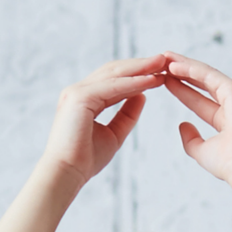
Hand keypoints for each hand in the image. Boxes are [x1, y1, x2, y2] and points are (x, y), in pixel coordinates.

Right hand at [41, 57, 168, 182]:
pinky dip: (133, 83)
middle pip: (115, 71)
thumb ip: (127, 114)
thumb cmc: (86, 159)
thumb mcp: (114, 134)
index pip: (115, 79)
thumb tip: (142, 95)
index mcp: (86, 98)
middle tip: (164, 59)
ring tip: (162, 64)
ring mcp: (78, 92)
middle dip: (140, 64)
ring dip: (140, 68)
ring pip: (114, 75)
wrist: (67, 172)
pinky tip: (151, 80)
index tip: (160, 71)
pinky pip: (113, 87)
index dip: (137, 73)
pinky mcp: (80, 97)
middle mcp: (80, 90)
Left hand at [158, 54, 231, 182]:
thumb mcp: (203, 151)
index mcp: (229, 120)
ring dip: (184, 65)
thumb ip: (191, 140)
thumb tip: (182, 125)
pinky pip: (208, 75)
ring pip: (205, 75)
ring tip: (164, 57)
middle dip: (182, 72)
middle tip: (162, 62)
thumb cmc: (228, 164)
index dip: (182, 90)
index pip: (200, 100)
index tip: (165, 81)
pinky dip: (190, 68)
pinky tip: (173, 65)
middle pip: (203, 83)